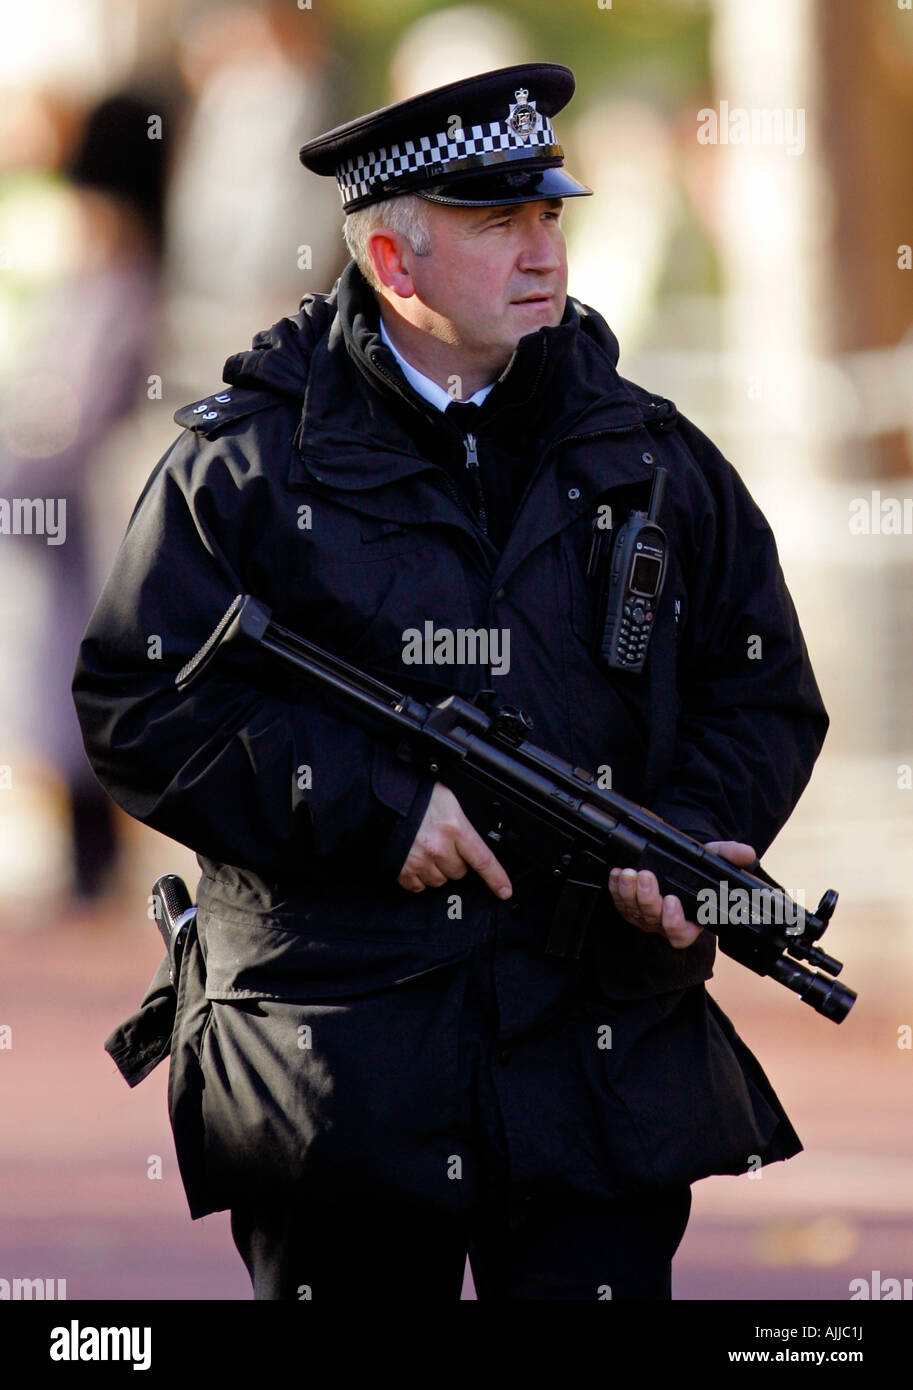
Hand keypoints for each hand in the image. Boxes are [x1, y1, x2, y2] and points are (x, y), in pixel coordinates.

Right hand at [397, 782, 512, 899]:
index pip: (483, 859)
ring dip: (436, 869)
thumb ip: (461, 821)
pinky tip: (414, 860)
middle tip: (441, 844)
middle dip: (454, 861)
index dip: (496, 878)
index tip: (505, 890)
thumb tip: (472, 836)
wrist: (380, 800)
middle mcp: (439, 848)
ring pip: (439, 880)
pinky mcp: (403, 870)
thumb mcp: (447, 800)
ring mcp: (420, 861)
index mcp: (454, 828)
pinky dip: (418, 877)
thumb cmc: (413, 796)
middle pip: (459, 872)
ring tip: (425, 849)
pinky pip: (418, 886)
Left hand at [608, 841, 756, 948]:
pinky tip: (616, 873)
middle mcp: (664, 921)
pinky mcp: (626, 905)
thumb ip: (729, 856)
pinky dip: (615, 887)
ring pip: (632, 911)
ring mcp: (644, 915)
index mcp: (688, 920)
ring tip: (629, 872)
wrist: (674, 862)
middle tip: (646, 877)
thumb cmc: (696, 869)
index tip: (672, 901)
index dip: (674, 922)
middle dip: (648, 898)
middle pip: (653, 919)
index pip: (681, 934)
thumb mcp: (713, 860)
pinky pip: (617, 901)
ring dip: (628, 891)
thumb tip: (747, 853)